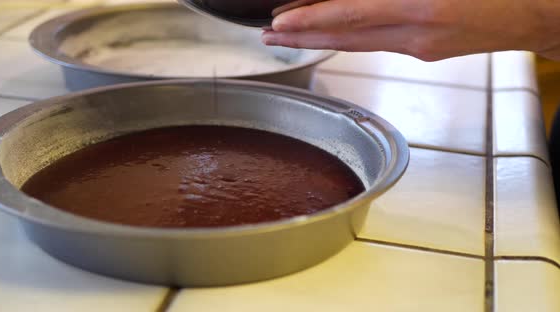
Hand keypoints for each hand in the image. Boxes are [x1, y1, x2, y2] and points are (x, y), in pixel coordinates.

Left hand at [262, 0, 559, 60]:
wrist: (543, 11)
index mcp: (421, 7)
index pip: (349, 15)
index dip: (310, 19)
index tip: (279, 21)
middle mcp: (415, 33)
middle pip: (344, 38)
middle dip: (302, 37)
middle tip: (267, 34)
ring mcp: (420, 47)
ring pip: (357, 45)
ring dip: (320, 41)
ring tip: (288, 37)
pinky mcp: (425, 52)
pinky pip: (377, 44)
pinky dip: (349, 39)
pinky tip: (334, 33)